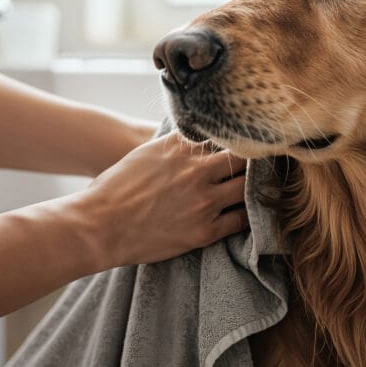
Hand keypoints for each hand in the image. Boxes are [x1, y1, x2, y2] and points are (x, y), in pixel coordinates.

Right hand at [68, 131, 248, 270]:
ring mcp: (203, 201)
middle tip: (266, 164)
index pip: (224, 135)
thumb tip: (195, 139)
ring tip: (263, 188)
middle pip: (244, 158)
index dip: (239, 138)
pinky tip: (252, 213)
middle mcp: (196, 170)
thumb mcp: (145, 153)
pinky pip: (241, 220)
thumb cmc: (115, 189)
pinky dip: (249, 215)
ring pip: (247, 188)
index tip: (250, 140)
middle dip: (254, 161)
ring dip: (255, 188)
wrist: (99, 226)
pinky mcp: (204, 231)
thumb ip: (175, 145)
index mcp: (180, 148)